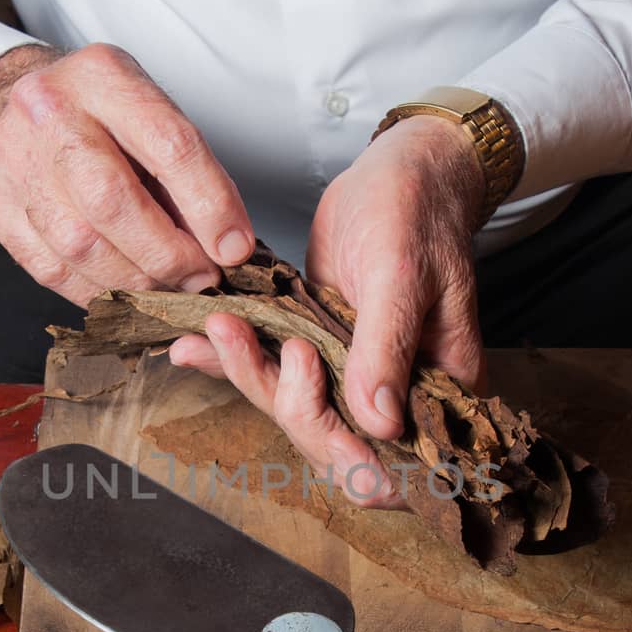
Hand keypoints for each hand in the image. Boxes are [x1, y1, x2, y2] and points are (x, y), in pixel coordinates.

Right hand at [0, 43, 253, 303]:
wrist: (13, 106)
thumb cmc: (98, 114)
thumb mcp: (147, 114)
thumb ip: (187, 172)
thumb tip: (228, 247)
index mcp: (103, 77)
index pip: (167, 144)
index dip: (209, 205)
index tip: (234, 250)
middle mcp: (49, 112)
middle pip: (111, 200)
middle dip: (167, 254)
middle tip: (201, 279)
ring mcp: (12, 160)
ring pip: (78, 244)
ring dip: (136, 281)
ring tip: (167, 289)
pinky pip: (51, 269)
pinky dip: (98, 292)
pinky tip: (126, 292)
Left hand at [170, 116, 486, 505]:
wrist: (400, 173)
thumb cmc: (417, 213)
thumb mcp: (403, 275)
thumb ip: (387, 349)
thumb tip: (380, 423)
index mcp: (437, 390)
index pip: (393, 458)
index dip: (351, 458)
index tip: (313, 417)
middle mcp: (393, 396)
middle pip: (332, 439)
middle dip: (285, 401)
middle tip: (244, 345)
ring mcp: (351, 376)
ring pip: (293, 405)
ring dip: (247, 372)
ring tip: (216, 330)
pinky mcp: (316, 349)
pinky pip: (272, 368)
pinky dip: (232, 358)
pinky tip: (193, 347)